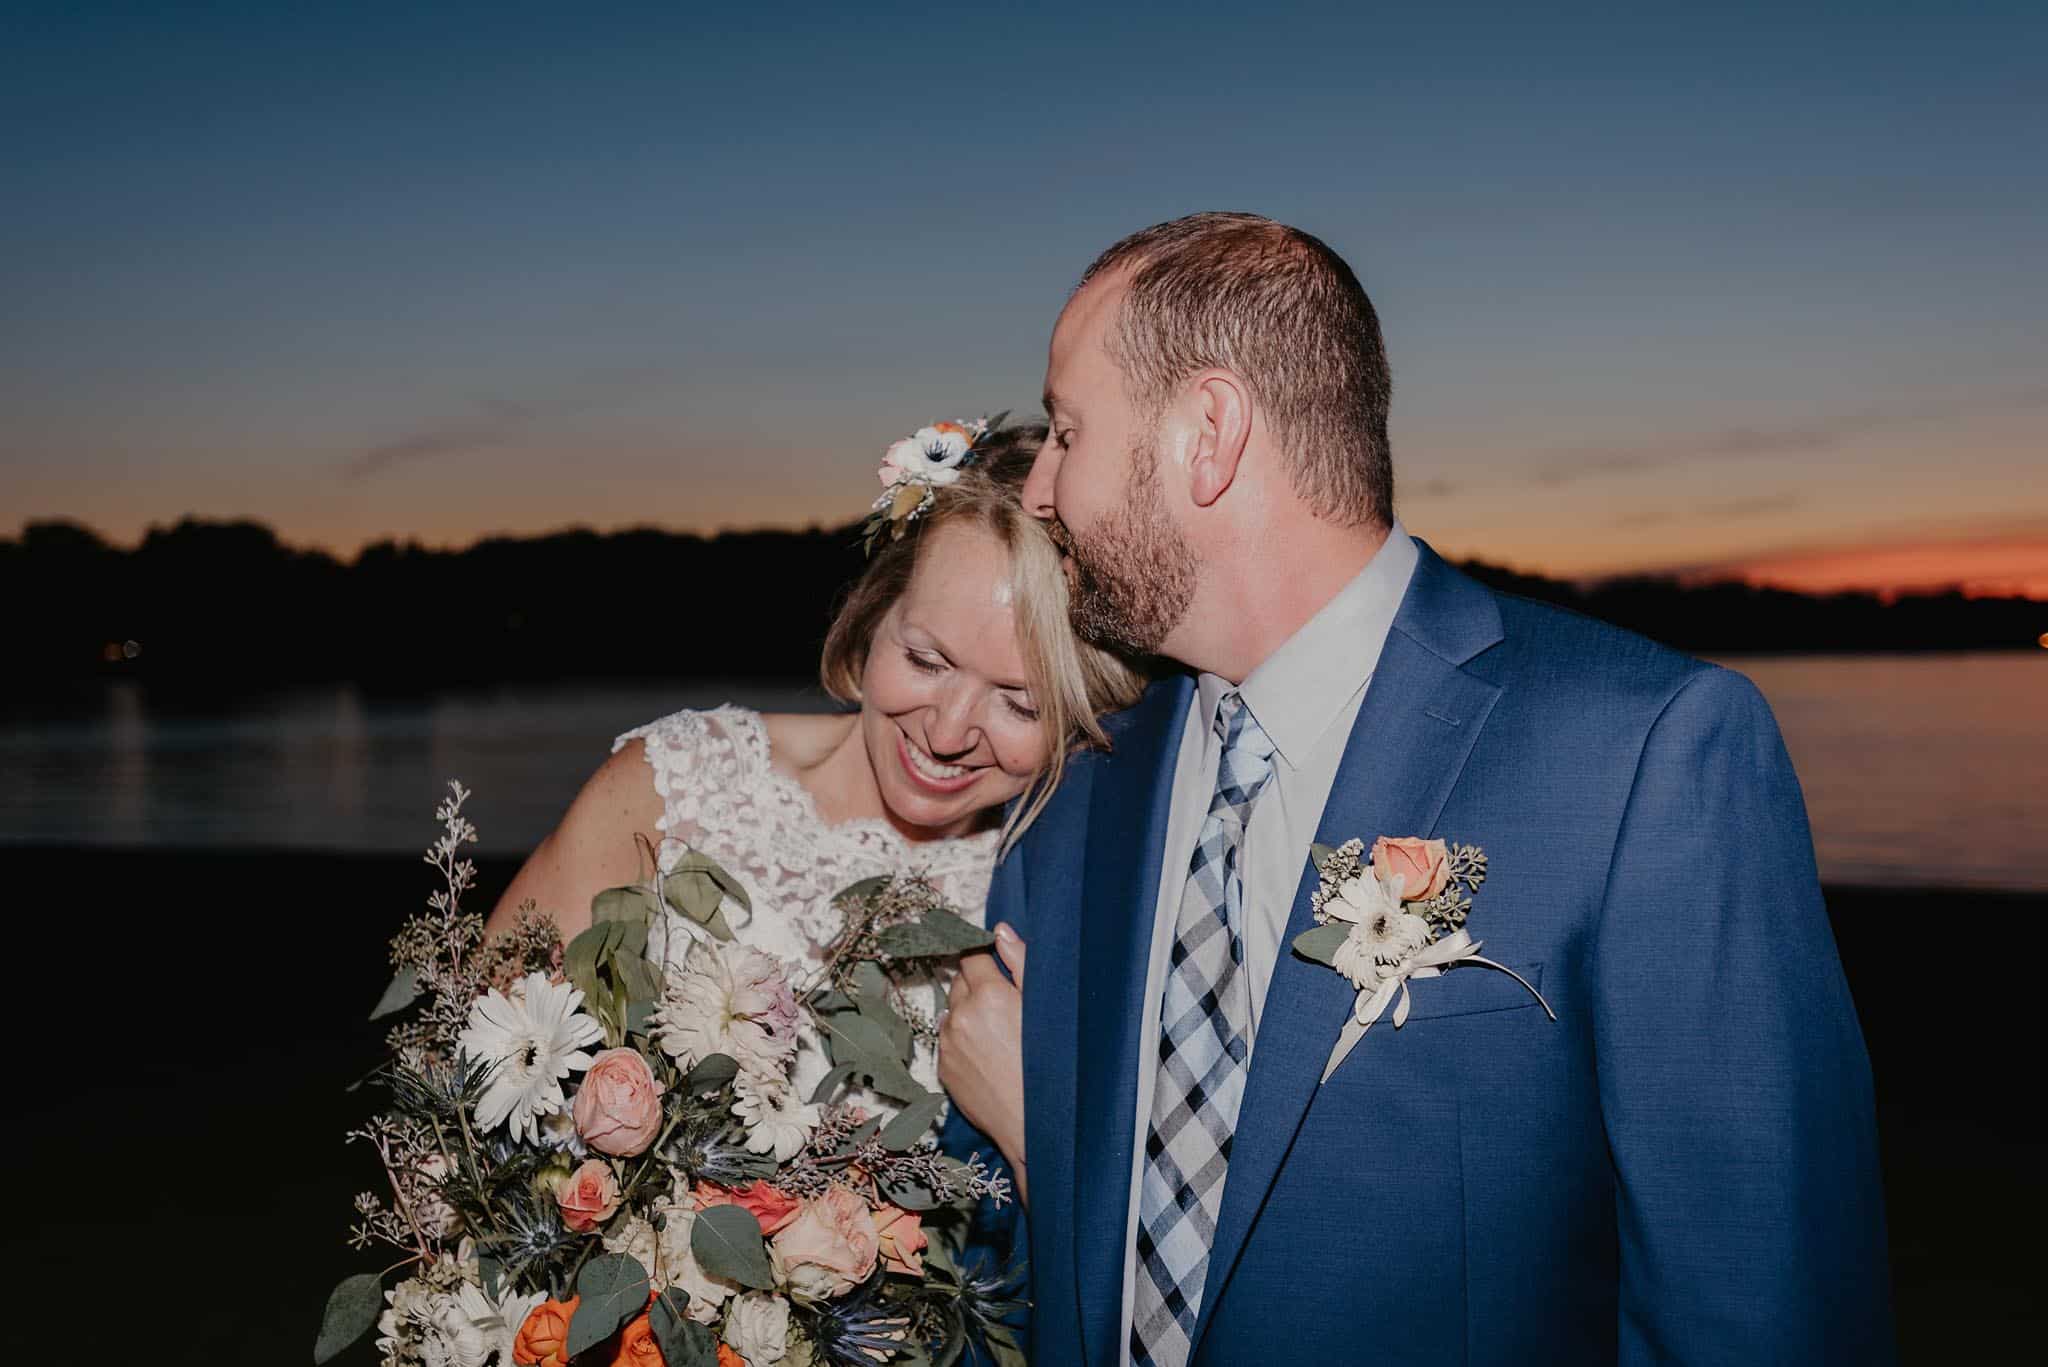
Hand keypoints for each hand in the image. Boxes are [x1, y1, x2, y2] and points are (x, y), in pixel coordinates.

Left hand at [938, 922, 1028, 1205]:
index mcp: (989, 995)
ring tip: (997, 1033)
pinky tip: (987, 1054)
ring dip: (967, 1013)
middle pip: (959, 981)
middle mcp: (961, 1016)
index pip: (971, 956)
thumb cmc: (1052, 1067)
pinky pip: (948, 1040)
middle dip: (977, 984)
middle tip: (1003, 1003)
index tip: (988, 959)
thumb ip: (1020, 963)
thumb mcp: (1045, 1008)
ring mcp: (949, 1044)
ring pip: (952, 1011)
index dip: (981, 955)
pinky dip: (962, 1039)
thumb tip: (1000, 930)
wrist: (1036, 1125)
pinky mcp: (943, 1069)